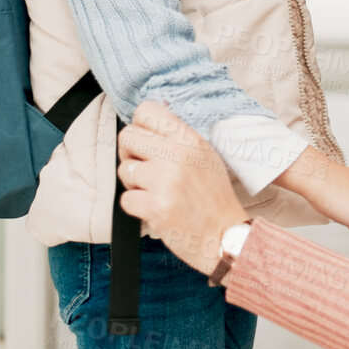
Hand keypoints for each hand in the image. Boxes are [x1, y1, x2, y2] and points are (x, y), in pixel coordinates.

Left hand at [117, 101, 249, 274]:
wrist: (224, 237)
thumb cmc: (214, 198)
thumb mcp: (205, 156)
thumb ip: (178, 136)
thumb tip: (148, 117)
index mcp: (189, 139)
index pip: (146, 111)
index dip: (139, 126)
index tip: (145, 141)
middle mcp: (177, 155)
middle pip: (127, 137)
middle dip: (130, 154)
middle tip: (145, 169)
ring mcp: (165, 181)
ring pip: (124, 169)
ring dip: (134, 183)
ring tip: (155, 192)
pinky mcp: (155, 206)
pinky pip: (126, 199)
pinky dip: (137, 207)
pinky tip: (156, 209)